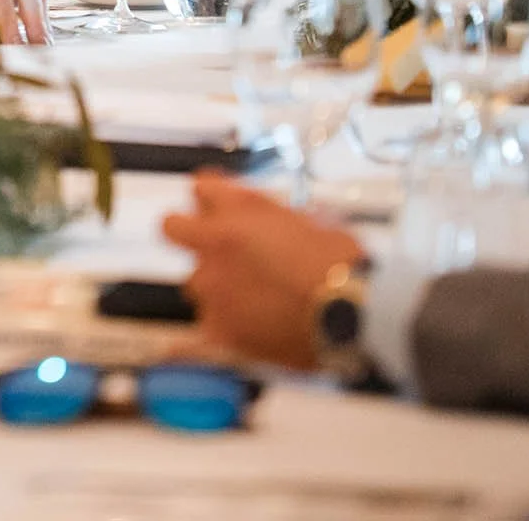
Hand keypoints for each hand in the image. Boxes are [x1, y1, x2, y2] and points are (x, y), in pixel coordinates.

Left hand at [160, 171, 365, 371]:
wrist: (351, 312)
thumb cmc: (341, 266)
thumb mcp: (308, 219)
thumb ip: (270, 215)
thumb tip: (265, 217)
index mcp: (235, 213)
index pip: (200, 188)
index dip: (209, 195)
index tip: (213, 201)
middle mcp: (213, 248)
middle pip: (178, 230)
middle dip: (193, 234)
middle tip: (220, 247)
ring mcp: (212, 289)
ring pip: (195, 281)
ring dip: (214, 284)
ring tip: (254, 297)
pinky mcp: (220, 329)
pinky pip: (200, 331)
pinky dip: (206, 335)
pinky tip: (199, 341)